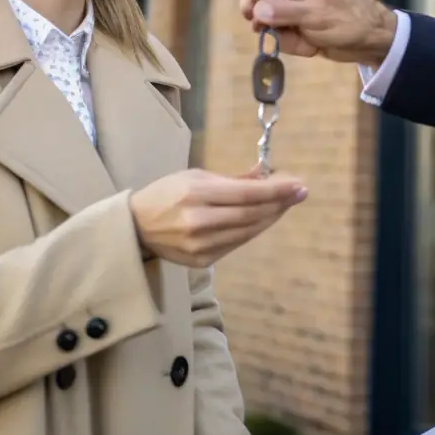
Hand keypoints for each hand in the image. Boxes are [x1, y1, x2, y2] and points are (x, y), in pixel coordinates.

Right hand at [129, 165, 306, 268]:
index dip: (276, 190)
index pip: (246, 194)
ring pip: (247, 232)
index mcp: (196, 194)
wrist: (135, 227)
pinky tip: (263, 219)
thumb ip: (232, 178)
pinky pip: (236, 244)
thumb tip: (266, 173)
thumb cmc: (167, 194)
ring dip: (270, 218)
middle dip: (279, 204)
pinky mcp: (201, 261)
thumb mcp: (196, 176)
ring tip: (285, 204)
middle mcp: (199, 222)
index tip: (298, 185)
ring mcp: (200, 246)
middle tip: (298, 194)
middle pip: (251, 215)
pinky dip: (252, 231)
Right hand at [239, 0, 397, 64]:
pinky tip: (311, 42)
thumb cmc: (350, 22)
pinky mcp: (295, 13)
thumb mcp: (316, 18)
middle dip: (274, 25)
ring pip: (267, 20)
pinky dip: (291, 41)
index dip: (251, 5)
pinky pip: (279, 29)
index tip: (258, 27)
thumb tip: (257, 10)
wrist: (372, 38)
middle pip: (259, 2)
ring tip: (309, 39)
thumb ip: (284, 13)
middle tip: (295, 34)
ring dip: (285, 36)